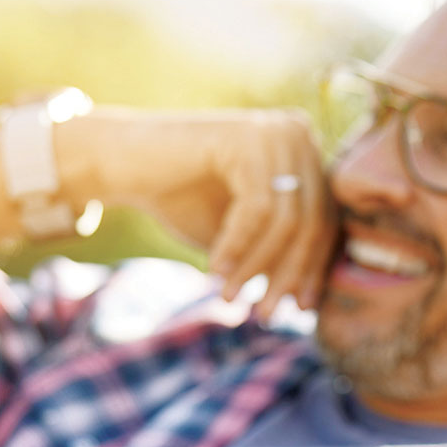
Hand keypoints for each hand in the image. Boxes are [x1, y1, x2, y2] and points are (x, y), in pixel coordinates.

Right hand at [62, 107, 335, 315]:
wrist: (120, 163)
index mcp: (307, 153)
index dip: (313, 269)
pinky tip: (214, 271)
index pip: (326, 220)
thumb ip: (279, 256)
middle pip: (312, 222)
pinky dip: (236, 246)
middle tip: (266, 315)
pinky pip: (256, 210)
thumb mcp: (245, 236)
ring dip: (257, 268)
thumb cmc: (184, 200)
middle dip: (287, 275)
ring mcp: (274, 131)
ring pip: (286, 221)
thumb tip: (312, 302)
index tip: (301, 309)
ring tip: (232, 298)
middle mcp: (299, 134)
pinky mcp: (245, 137)